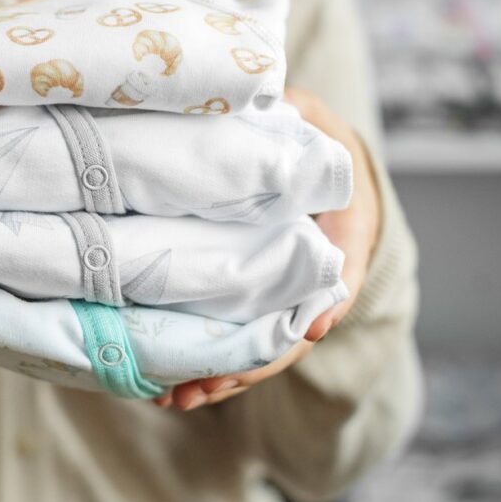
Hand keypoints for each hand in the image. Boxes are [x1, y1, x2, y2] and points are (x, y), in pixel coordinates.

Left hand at [154, 87, 380, 409]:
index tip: (311, 327)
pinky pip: (228, 335)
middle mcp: (312, 272)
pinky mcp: (246, 296)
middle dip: (249, 364)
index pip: (340, 270)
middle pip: (288, 330)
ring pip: (255, 345)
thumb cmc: (309, 137)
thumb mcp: (309, 117)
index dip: (325, 300)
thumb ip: (293, 115)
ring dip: (216, 376)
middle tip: (204, 387)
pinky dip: (200, 361)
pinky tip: (160, 382)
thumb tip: (272, 103)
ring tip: (171, 398)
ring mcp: (279, 291)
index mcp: (341, 229)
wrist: (311, 163)